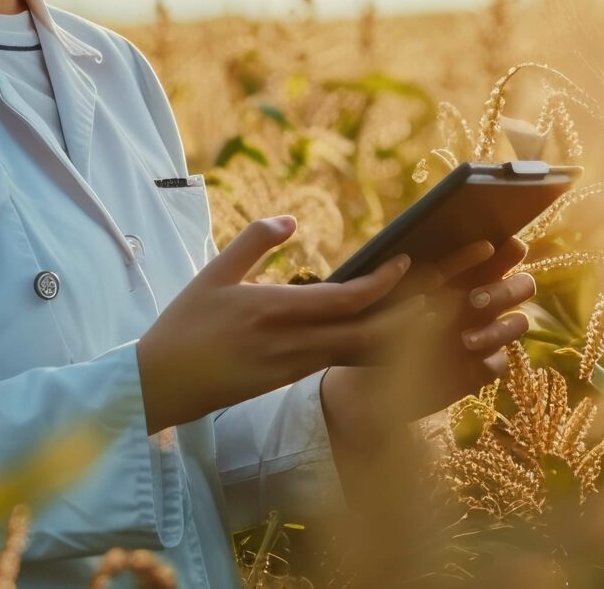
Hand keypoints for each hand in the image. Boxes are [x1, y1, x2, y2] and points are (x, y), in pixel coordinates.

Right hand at [136, 215, 412, 431]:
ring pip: (359, 355)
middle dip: (407, 317)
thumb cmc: (184, 325)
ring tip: (423, 315)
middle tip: (441, 294)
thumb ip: (254, 242)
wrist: (162, 384)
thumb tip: (291, 218)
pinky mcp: (289, 381)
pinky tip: (382, 338)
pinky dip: (367, 351)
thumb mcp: (213, 272)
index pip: (345, 301)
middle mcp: (292, 344)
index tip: (407, 263)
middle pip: (368, 335)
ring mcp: (293, 368)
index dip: (383, 284)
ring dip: (394, 337)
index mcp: (274, 311)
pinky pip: (339, 364)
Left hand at [319, 236, 537, 444]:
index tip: (497, 247)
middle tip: (474, 300)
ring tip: (464, 339)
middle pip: (523, 287)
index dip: (510, 249)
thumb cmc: (373, 326)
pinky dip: (487, 360)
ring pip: (518, 323)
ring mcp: (485, 335)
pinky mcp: (479, 368)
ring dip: (498, 328)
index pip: (504, 254)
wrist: (369, 376)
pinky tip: (466, 362)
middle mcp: (483, 303)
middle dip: (505, 290)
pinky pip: (500, 362)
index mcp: (465, 275)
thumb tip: (402, 262)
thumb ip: (392, 279)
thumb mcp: (379, 298)